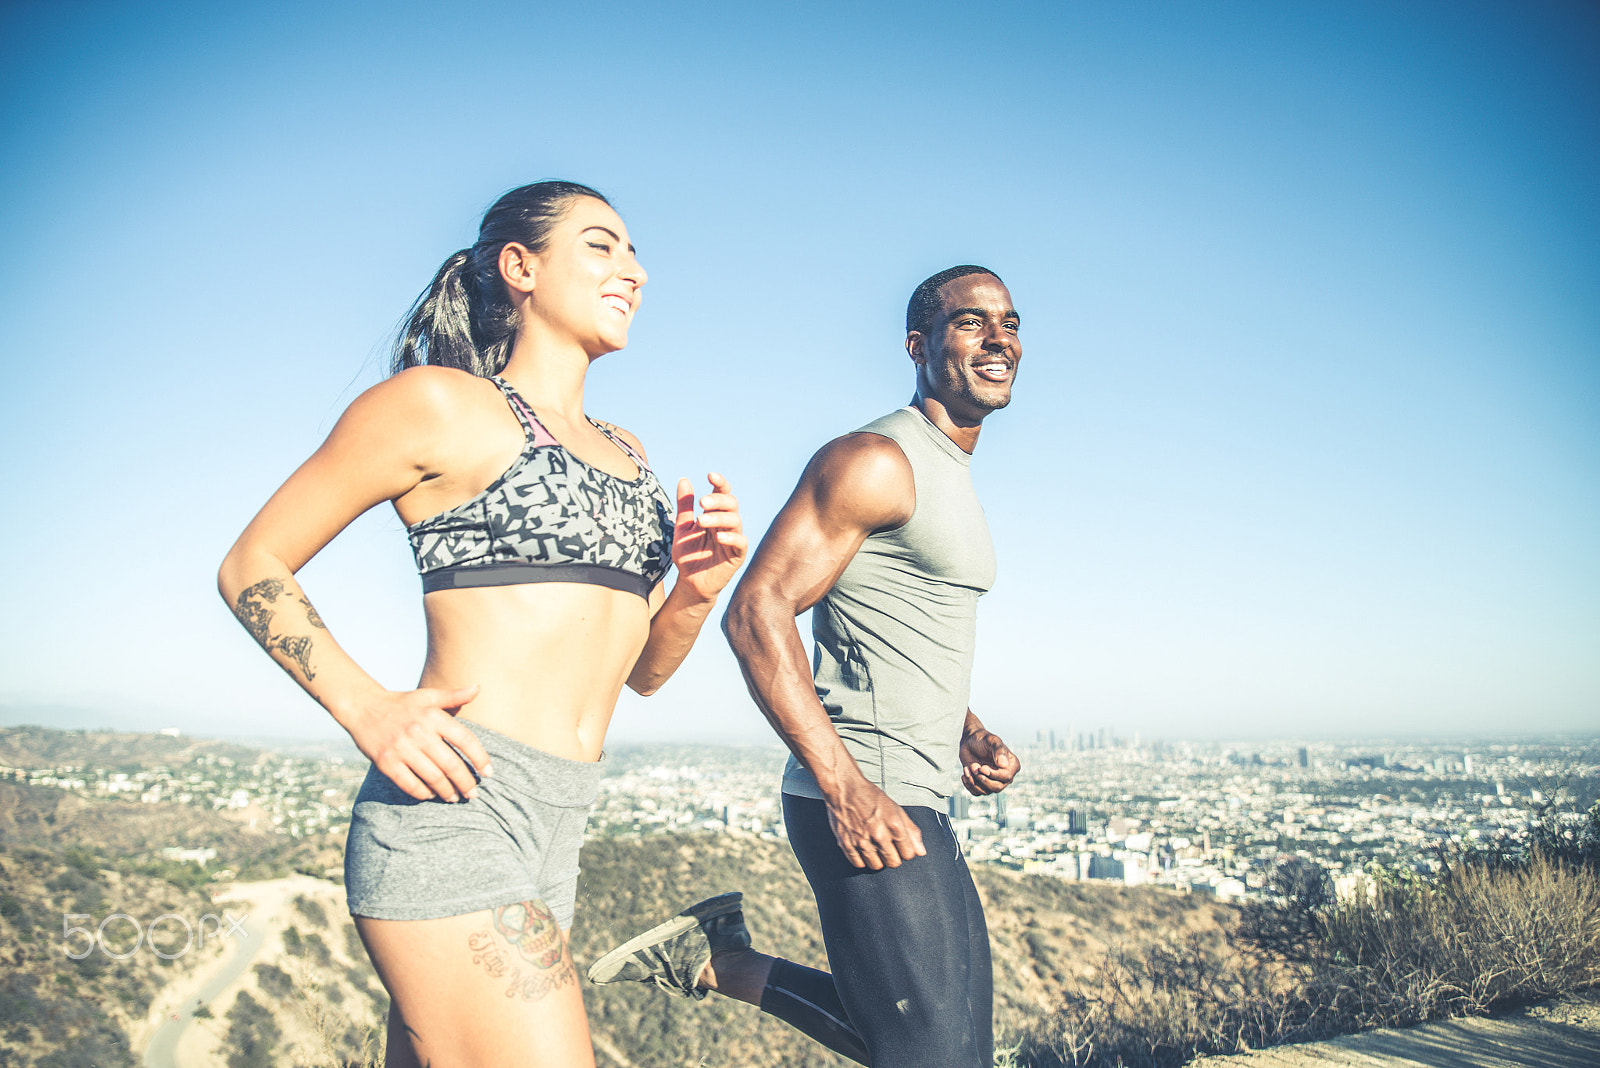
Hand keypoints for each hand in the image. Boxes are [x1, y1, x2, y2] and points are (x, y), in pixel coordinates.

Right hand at [343, 685, 491, 802]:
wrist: (362, 707)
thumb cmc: (401, 703)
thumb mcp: (427, 696)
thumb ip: (453, 695)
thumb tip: (477, 688)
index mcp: (433, 715)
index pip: (465, 740)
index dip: (480, 758)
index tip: (488, 773)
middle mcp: (418, 732)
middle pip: (451, 764)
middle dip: (465, 782)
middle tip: (473, 793)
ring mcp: (401, 748)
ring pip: (432, 777)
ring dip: (447, 791)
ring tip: (455, 797)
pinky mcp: (386, 762)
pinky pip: (409, 784)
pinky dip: (423, 793)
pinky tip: (430, 794)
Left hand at [672, 472, 747, 600]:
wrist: (689, 582)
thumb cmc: (687, 555)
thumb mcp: (682, 528)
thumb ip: (684, 506)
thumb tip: (684, 480)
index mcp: (715, 515)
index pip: (722, 494)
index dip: (720, 483)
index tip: (710, 475)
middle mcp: (726, 524)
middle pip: (731, 504)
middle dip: (718, 500)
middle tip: (702, 503)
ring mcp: (733, 539)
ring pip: (735, 520)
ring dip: (719, 517)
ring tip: (701, 521)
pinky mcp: (737, 555)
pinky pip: (741, 542)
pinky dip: (731, 537)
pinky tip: (718, 536)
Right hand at [825, 778, 926, 869]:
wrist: (844, 789)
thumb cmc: (871, 797)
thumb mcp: (896, 809)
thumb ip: (911, 831)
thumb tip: (921, 851)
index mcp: (894, 825)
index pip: (908, 854)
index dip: (905, 850)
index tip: (900, 845)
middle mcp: (878, 835)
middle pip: (893, 863)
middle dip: (893, 856)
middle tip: (887, 846)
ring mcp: (861, 840)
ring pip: (876, 866)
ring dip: (877, 859)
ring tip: (874, 846)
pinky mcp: (846, 843)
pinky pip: (858, 864)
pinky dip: (862, 859)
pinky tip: (862, 847)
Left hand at [960, 727, 1019, 795]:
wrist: (970, 741)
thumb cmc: (983, 739)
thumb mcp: (992, 740)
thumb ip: (999, 750)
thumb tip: (1004, 765)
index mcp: (1012, 765)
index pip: (1007, 777)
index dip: (994, 775)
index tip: (982, 767)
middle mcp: (1005, 776)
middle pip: (997, 787)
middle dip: (983, 779)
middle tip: (974, 767)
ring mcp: (993, 781)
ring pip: (986, 791)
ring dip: (974, 781)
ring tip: (969, 767)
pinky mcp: (982, 784)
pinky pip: (976, 792)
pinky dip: (969, 785)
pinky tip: (965, 773)